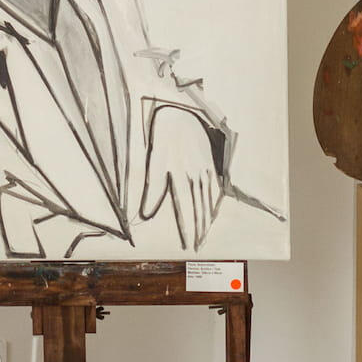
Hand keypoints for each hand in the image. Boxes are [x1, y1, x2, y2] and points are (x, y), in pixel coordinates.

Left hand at [138, 105, 221, 248]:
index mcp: (180, 176)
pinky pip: (215, 189)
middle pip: (200, 210)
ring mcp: (205, 171)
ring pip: (208, 201)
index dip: (187, 229)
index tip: (188, 245)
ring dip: (207, 221)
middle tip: (199, 247)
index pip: (185, 210)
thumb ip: (153, 188)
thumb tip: (146, 213)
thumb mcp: (154, 160)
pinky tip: (213, 212)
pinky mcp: (210, 165)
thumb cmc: (164, 137)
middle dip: (199, 230)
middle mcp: (195, 176)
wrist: (181, 114)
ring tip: (205, 235)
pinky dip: (214, 203)